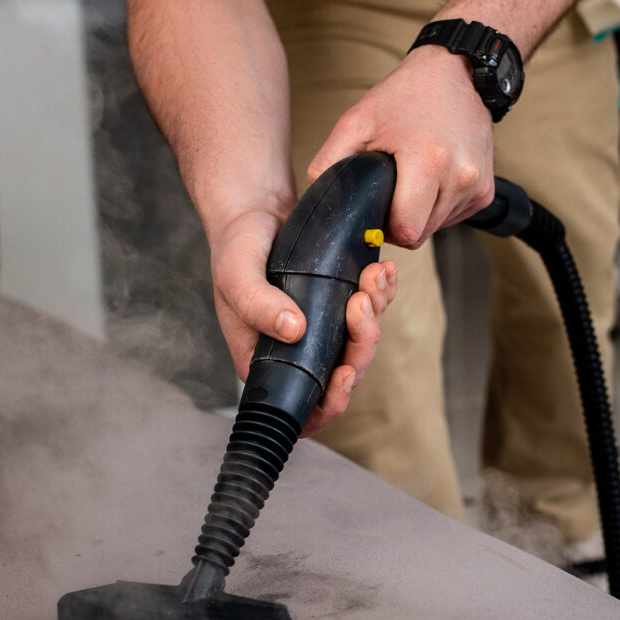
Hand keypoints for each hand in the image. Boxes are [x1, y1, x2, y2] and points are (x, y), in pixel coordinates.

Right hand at [210, 208, 398, 435]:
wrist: (253, 213)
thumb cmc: (236, 248)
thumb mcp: (236, 274)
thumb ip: (257, 304)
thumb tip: (294, 331)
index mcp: (268, 361)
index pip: (304, 406)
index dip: (331, 401)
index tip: (345, 372)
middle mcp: (298, 352)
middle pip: (345, 372)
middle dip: (362, 340)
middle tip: (361, 299)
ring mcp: (322, 331)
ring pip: (362, 341)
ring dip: (376, 310)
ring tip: (374, 274)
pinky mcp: (340, 305)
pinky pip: (371, 310)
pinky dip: (382, 292)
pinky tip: (384, 269)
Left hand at [307, 45, 495, 248]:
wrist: (457, 72)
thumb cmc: (407, 95)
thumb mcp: (357, 121)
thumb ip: (329, 163)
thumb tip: (320, 200)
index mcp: (429, 161)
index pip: (405, 230)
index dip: (384, 227)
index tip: (377, 208)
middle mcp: (461, 177)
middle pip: (419, 234)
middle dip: (399, 221)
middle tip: (392, 188)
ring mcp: (477, 186)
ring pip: (436, 229)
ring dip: (419, 214)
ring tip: (413, 178)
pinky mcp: (486, 191)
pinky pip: (453, 217)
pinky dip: (437, 207)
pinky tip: (432, 178)